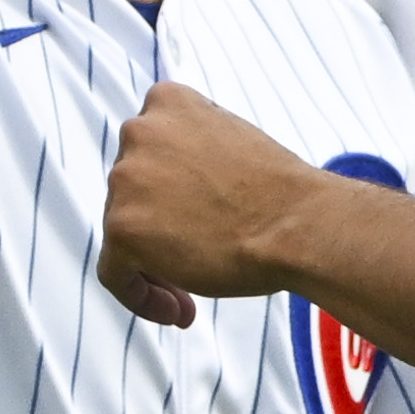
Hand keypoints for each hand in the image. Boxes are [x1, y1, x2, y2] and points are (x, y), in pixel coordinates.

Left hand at [99, 79, 340, 321]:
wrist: (299, 225)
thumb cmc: (280, 195)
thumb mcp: (228, 142)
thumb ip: (190, 154)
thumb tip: (168, 194)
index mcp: (166, 102)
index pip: (147, 153)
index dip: (167, 194)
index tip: (194, 222)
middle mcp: (138, 132)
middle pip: (131, 194)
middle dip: (161, 231)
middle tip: (201, 261)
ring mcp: (125, 180)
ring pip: (122, 233)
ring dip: (155, 266)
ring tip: (194, 295)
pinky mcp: (123, 228)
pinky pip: (115, 273)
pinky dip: (140, 296)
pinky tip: (180, 311)